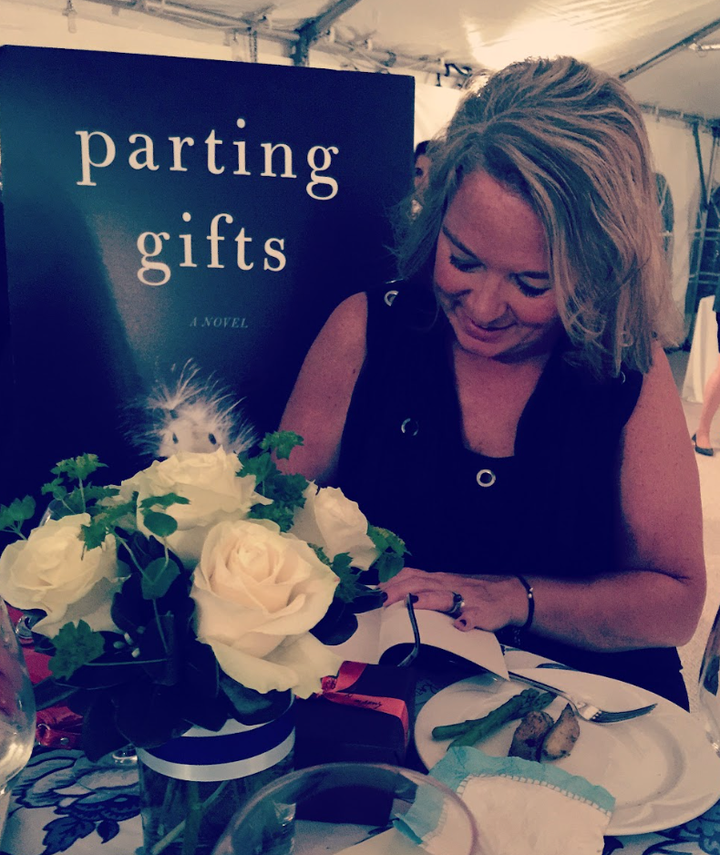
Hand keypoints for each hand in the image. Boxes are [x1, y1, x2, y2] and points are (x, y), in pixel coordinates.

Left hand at [378, 567, 529, 632]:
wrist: (506, 593)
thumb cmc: (470, 591)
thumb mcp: (443, 583)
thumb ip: (420, 585)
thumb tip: (390, 587)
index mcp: (437, 580)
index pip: (411, 575)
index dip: (392, 581)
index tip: (375, 589)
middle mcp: (448, 586)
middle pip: (421, 584)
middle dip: (401, 590)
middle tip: (383, 599)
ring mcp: (464, 599)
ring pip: (443, 597)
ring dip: (427, 600)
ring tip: (412, 604)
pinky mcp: (481, 613)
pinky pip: (473, 617)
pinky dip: (467, 620)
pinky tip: (461, 625)